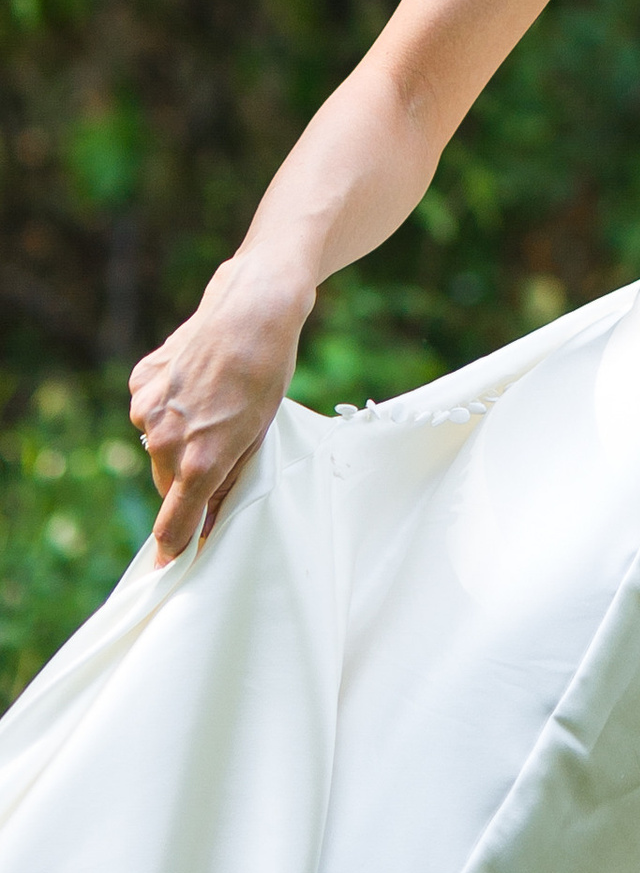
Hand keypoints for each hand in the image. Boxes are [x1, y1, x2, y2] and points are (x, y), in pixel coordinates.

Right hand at [128, 256, 308, 564]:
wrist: (254, 306)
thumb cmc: (268, 370)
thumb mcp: (259, 432)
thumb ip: (229, 480)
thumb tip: (208, 523)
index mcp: (201, 461)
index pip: (174, 527)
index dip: (174, 548)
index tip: (170, 565)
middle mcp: (167, 442)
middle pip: (168, 483)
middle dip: (187, 479)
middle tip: (218, 446)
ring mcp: (148, 411)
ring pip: (156, 447)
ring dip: (175, 440)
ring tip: (212, 403)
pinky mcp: (140, 383)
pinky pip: (148, 411)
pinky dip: (165, 406)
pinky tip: (193, 380)